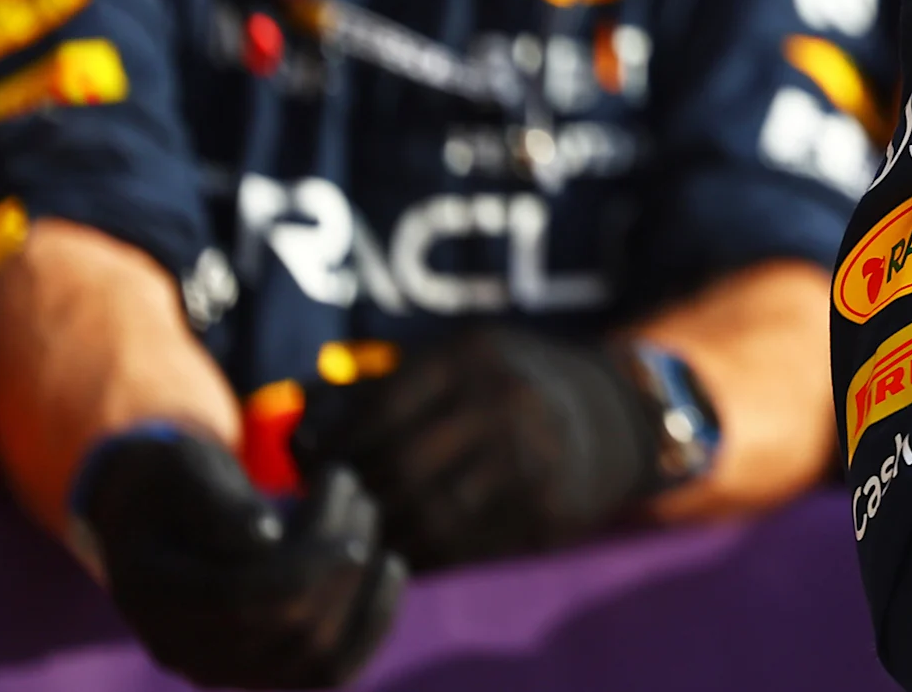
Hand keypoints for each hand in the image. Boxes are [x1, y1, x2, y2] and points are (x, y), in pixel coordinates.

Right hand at [74, 426, 405, 687]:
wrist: (157, 513)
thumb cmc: (174, 475)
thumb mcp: (182, 465)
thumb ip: (216, 502)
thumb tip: (265, 538)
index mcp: (152, 595)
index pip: (238, 597)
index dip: (304, 553)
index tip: (341, 485)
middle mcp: (183, 648)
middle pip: (286, 625)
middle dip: (338, 548)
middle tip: (348, 483)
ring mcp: (225, 668)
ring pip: (316, 656)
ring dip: (362, 580)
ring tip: (363, 508)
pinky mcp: (265, 669)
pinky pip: (329, 671)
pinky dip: (372, 622)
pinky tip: (388, 565)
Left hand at [295, 328, 658, 567]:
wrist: (615, 416)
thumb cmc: (508, 388)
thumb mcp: (458, 364)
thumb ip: (382, 390)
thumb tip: (296, 442)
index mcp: (473, 356)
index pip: (377, 413)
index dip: (336, 453)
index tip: (318, 474)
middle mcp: (507, 400)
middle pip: (399, 468)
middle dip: (357, 501)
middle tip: (334, 516)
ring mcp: (534, 456)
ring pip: (430, 515)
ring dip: (386, 536)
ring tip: (366, 538)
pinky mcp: (550, 508)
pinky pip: (468, 546)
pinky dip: (427, 557)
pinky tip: (410, 552)